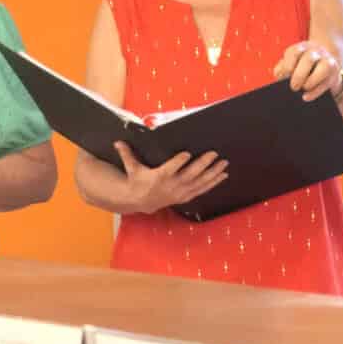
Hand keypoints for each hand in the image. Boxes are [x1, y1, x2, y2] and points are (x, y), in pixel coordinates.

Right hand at [113, 141, 227, 214]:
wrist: (141, 201)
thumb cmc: (138, 180)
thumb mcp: (131, 168)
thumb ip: (127, 154)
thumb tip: (118, 142)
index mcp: (159, 177)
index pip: (170, 168)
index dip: (179, 162)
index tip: (187, 153)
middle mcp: (172, 186)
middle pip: (190, 175)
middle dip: (203, 164)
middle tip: (214, 154)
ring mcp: (181, 192)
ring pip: (200, 182)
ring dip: (213, 173)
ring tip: (224, 164)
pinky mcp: (186, 195)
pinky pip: (202, 189)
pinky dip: (214, 182)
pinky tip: (223, 175)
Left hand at [272, 40, 342, 101]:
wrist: (324, 64)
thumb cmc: (301, 66)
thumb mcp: (290, 63)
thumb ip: (282, 67)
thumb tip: (279, 76)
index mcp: (302, 47)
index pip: (294, 52)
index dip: (288, 65)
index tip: (283, 77)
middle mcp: (315, 51)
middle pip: (309, 59)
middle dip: (299, 75)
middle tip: (293, 87)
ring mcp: (327, 60)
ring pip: (323, 67)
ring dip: (311, 81)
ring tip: (303, 89)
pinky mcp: (334, 72)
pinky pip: (326, 82)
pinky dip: (315, 92)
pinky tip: (306, 97)